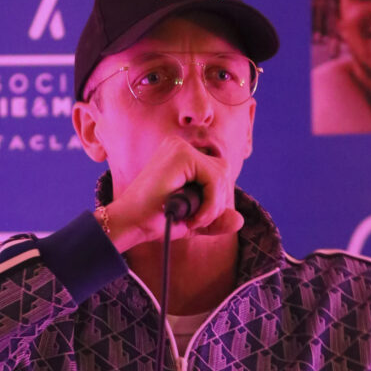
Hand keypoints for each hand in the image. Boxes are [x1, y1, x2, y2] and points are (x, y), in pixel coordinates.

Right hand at [101, 136, 243, 250]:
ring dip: (213, 205)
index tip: (199, 218)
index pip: (218, 172)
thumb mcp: (192, 221)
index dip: (216, 198)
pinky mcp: (181, 155)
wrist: (131, 224)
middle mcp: (180, 146)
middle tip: (197, 221)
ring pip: (221, 175)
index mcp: (182, 155)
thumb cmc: (155, 221)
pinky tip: (193, 217)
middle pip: (223, 171)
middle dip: (217, 202)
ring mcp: (180, 147)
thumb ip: (215, 220)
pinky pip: (214, 178)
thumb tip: (240, 220)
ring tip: (193, 221)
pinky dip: (210, 202)